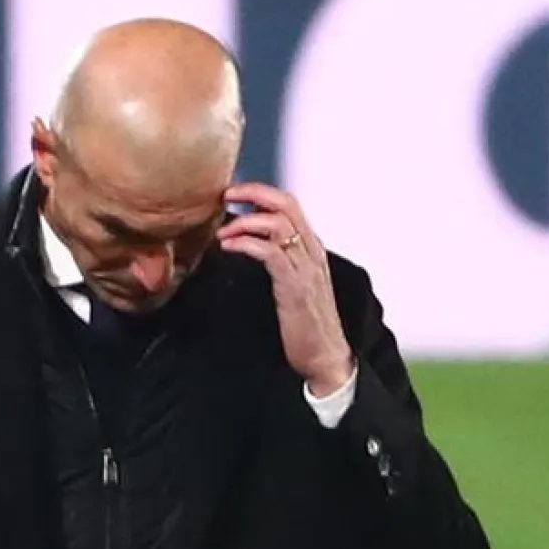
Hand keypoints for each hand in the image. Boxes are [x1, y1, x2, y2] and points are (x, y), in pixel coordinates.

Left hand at [218, 183, 354, 394]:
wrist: (326, 356)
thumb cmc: (307, 323)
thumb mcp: (294, 283)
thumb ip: (280, 260)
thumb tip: (251, 245)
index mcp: (311, 247)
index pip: (289, 204)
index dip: (261, 192)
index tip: (233, 194)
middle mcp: (311, 251)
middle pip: (286, 204)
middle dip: (253, 193)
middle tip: (225, 196)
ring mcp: (305, 267)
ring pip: (277, 223)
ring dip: (244, 221)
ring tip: (222, 232)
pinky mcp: (294, 286)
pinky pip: (270, 252)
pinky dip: (246, 243)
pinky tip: (229, 247)